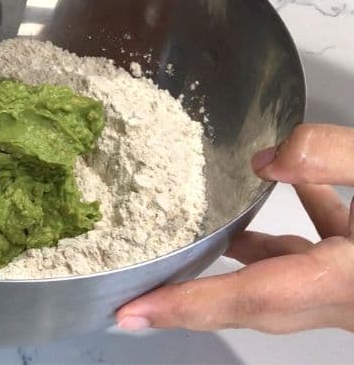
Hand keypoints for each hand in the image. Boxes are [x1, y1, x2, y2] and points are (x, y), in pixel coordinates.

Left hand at [117, 124, 353, 333]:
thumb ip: (329, 157)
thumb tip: (266, 157)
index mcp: (343, 279)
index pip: (253, 295)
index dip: (189, 304)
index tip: (135, 312)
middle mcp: (345, 297)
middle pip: (256, 302)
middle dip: (195, 301)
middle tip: (141, 297)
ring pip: (285, 279)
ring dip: (242, 257)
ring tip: (195, 236)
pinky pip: (318, 252)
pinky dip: (296, 223)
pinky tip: (288, 183)